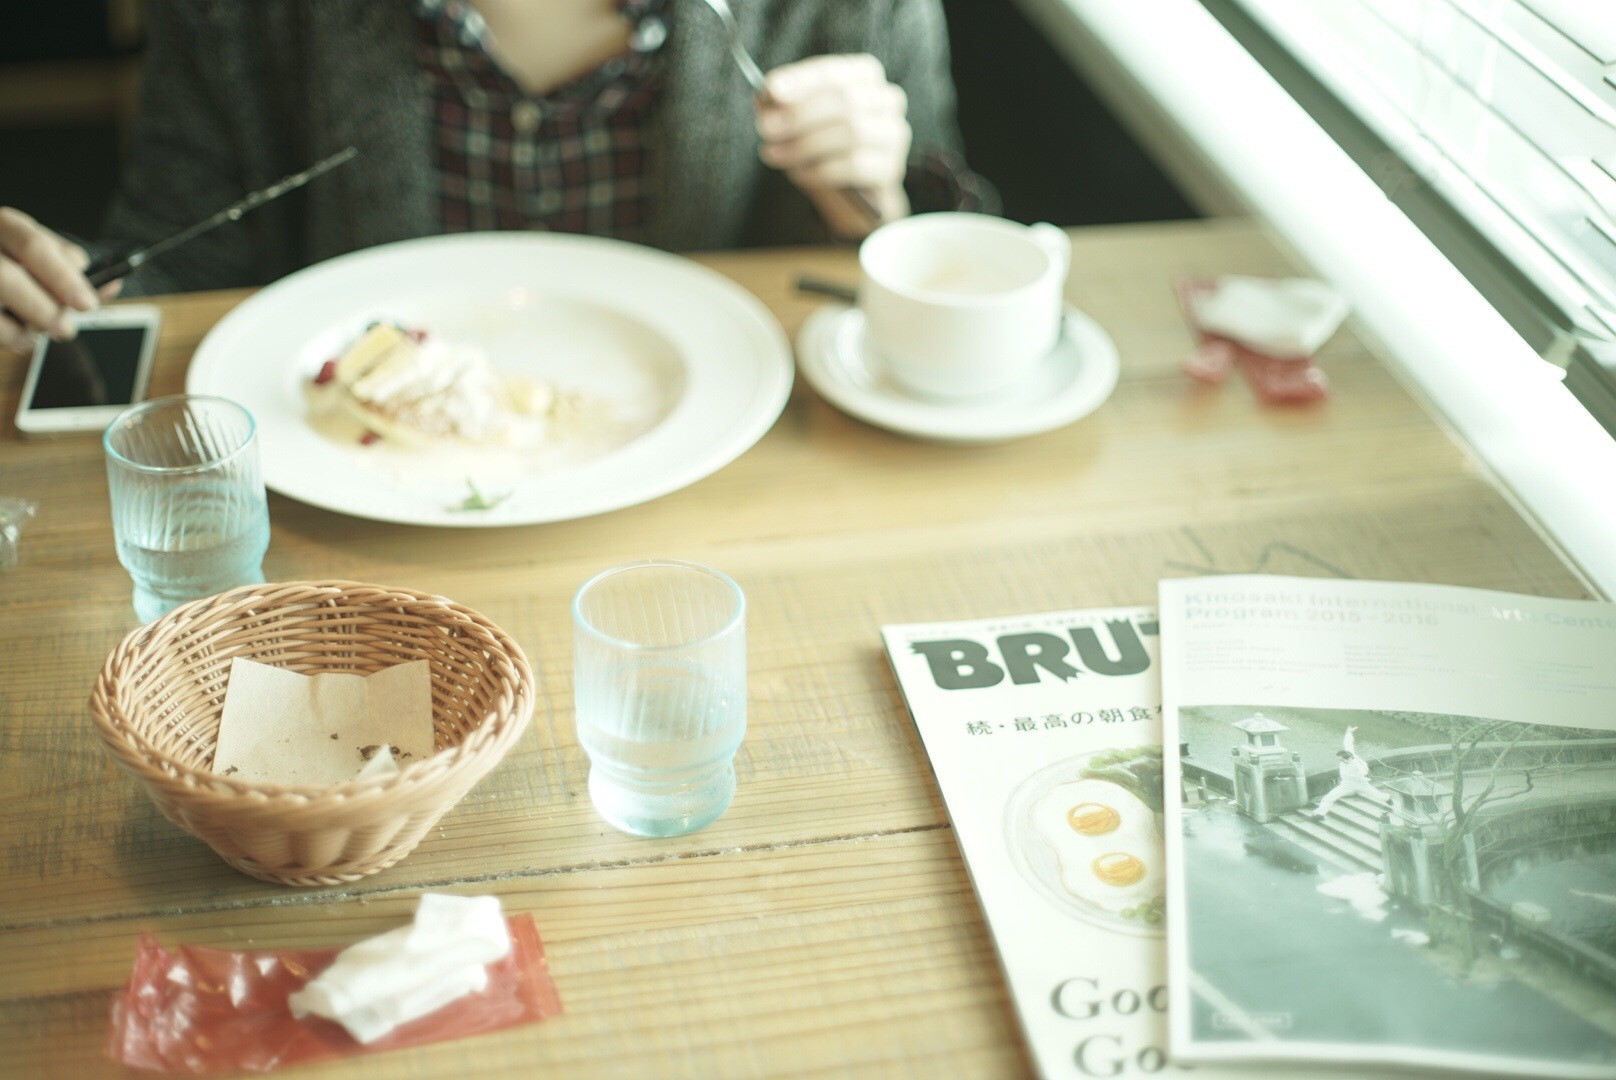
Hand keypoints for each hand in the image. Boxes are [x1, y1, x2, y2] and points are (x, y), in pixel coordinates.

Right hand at [0, 208, 118, 352]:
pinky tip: (20, 336)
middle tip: (65, 329)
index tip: (87, 304)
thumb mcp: (41, 255)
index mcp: (6, 226)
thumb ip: (71, 269)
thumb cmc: (18, 263)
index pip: (33, 245)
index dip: (62, 277)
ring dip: (22, 327)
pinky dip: (8, 335)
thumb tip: (111, 284)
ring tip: (41, 333)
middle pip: (6, 277)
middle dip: (43, 309)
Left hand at [755, 54, 910, 238]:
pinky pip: (856, 165)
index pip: (833, 73)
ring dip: (805, 144)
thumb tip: (767, 97)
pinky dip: (821, 169)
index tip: (771, 90)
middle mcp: (887, 98)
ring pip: (852, 133)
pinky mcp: (891, 166)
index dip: (802, 81)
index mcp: (864, 74)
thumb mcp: (798, 118)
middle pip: (845, 101)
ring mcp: (893, 133)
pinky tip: (799, 173)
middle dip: (800, 115)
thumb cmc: (822, 143)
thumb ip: (782, 104)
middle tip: (766, 129)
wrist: (852, 188)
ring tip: (775, 154)